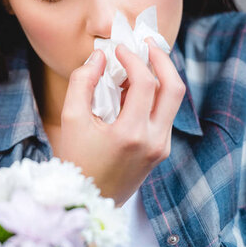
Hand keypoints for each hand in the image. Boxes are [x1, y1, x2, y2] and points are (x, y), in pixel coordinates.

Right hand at [58, 39, 185, 205]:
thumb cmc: (74, 162)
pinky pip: (164, 115)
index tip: (117, 49)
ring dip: (159, 77)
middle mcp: (154, 141)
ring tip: (137, 65)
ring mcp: (161, 148)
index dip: (132, 59)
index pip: (145, 83)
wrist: (87, 201)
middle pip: (174, 89)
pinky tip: (133, 90)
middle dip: (162, 60)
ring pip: (173, 101)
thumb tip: (99, 57)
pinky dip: (154, 96)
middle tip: (145, 45)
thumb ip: (82, 82)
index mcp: (131, 134)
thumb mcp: (71, 120)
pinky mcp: (161, 151)